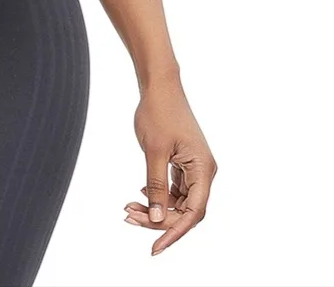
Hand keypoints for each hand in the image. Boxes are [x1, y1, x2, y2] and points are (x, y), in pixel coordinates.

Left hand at [124, 80, 217, 255]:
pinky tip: (142, 194)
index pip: (192, 214)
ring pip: (179, 200)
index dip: (173, 233)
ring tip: (129, 208)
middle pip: (186, 210)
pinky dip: (159, 194)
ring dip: (156, 207)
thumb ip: (157, 187)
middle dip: (159, 219)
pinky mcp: (185, 161)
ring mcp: (195, 167)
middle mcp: (204, 171)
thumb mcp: (154, 152)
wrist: (159, 86)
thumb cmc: (158, 113)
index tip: (154, 247)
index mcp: (203, 170)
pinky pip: (175, 188)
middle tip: (129, 218)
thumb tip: (157, 219)